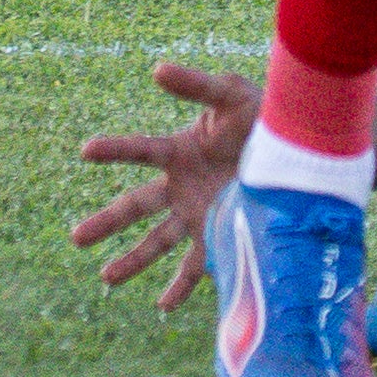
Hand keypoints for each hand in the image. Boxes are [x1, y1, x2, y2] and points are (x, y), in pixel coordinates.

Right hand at [70, 62, 260, 310]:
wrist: (300, 147)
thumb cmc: (262, 116)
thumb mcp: (232, 95)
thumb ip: (196, 85)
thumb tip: (157, 70)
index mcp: (180, 151)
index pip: (140, 150)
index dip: (115, 149)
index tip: (86, 150)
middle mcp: (182, 186)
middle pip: (137, 207)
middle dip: (107, 223)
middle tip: (76, 239)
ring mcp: (198, 213)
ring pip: (158, 241)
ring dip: (133, 260)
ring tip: (107, 278)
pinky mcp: (219, 234)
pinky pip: (196, 266)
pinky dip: (181, 287)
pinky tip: (164, 306)